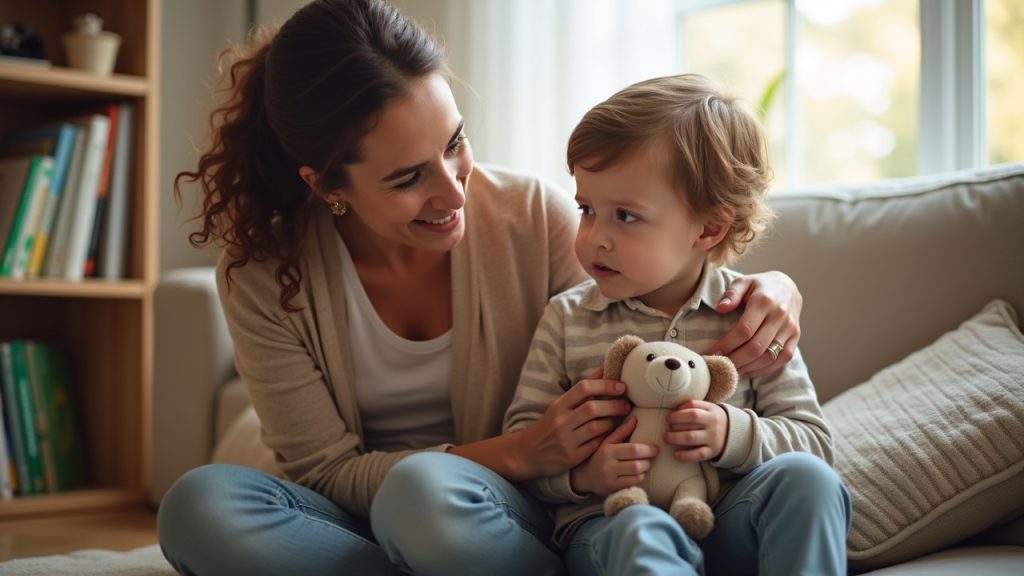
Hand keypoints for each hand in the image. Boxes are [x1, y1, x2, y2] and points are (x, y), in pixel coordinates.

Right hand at [516, 368, 631, 477]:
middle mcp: (561, 421)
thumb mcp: (559, 406)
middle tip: (627, 403)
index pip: (583, 388)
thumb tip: (603, 370)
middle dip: (614, 405)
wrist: (528, 453)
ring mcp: (566, 440)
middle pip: (592, 408)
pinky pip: (595, 445)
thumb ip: (581, 391)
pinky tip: (613, 434)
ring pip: (596, 427)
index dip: (605, 385)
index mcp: (558, 405)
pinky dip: (606, 438)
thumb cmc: (549, 426)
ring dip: (612, 421)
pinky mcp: (572, 457)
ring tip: (621, 418)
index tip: (621, 386)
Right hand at [570, 416, 658, 495]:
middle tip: (652, 456)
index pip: (633, 449)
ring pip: (636, 475)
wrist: (586, 476)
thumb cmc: (600, 456)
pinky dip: (640, 477)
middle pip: (637, 464)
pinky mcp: (613, 489)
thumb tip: (635, 419)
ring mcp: (610, 479)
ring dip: (645, 469)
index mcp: (607, 450)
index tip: (655, 448)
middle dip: (648, 460)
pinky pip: (633, 483)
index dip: (648, 449)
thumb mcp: (607, 442)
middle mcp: (608, 465)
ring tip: (646, 464)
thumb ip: (621, 431)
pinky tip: (639, 473)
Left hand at [664, 400, 728, 461]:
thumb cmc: (713, 419)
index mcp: (711, 411)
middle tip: (667, 427)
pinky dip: (685, 455)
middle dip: (675, 423)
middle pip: (691, 420)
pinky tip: (675, 455)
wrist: (735, 435)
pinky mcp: (712, 452)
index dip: (678, 412)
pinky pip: (698, 454)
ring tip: (666, 438)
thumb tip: (675, 409)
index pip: (692, 408)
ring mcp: (713, 438)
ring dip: (675, 437)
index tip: (669, 418)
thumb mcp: (709, 408)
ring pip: (691, 437)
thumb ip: (694, 405)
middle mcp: (713, 424)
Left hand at [712, 270, 801, 376]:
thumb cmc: (759, 286)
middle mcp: (780, 315)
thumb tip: (720, 308)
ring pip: (769, 356)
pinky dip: (764, 369)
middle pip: (756, 347)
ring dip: (748, 367)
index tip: (713, 352)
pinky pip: (782, 359)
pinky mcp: (796, 337)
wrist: (788, 287)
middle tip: (720, 365)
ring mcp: (790, 328)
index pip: (745, 330)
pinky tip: (748, 371)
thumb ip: (731, 294)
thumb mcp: (743, 282)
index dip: (728, 344)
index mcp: (764, 301)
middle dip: (735, 360)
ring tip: (731, 370)